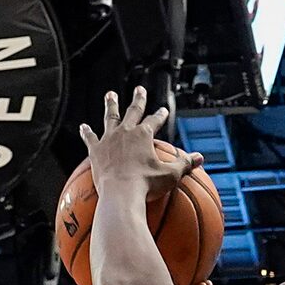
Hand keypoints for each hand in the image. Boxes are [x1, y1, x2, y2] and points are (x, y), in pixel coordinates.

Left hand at [79, 86, 198, 195]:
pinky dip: (87, 132)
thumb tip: (200, 158)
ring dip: (111, 105)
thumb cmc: (147, 185)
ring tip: (110, 95)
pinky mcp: (96, 150)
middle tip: (139, 89)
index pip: (154, 120)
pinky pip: (90, 138)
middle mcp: (126, 131)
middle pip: (133, 111)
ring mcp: (109, 139)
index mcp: (144, 134)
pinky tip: (83, 127)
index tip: (162, 110)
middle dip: (138, 99)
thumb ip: (184, 164)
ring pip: (110, 117)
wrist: (121, 194)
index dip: (159, 115)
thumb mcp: (170, 175)